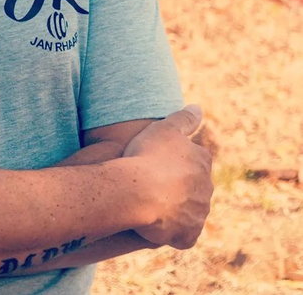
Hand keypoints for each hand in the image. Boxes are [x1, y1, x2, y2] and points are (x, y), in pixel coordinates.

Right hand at [123, 105, 212, 249]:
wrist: (138, 192)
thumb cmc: (148, 155)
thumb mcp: (164, 127)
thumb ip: (184, 118)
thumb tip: (198, 107)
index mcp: (203, 162)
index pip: (194, 160)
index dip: (174, 160)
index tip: (157, 160)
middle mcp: (207, 189)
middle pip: (192, 186)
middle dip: (176, 185)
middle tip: (150, 180)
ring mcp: (198, 214)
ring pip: (187, 210)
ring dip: (173, 206)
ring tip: (148, 200)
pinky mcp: (188, 236)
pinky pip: (181, 233)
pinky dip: (171, 229)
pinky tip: (154, 221)